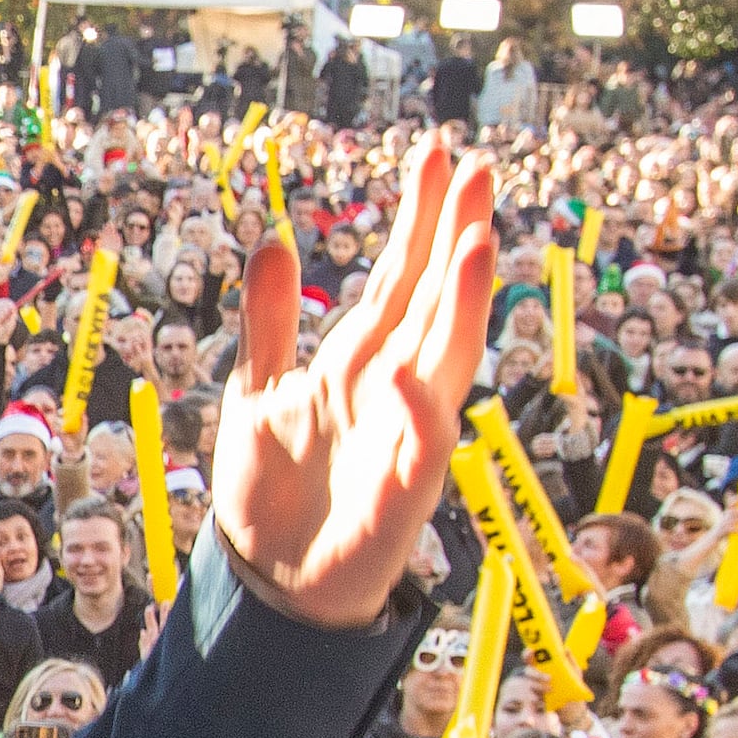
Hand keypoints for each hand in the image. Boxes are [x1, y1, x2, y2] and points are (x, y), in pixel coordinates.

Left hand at [211, 134, 494, 627]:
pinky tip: (414, 372)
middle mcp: (397, 390)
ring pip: (446, 360)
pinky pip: (420, 447)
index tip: (437, 154)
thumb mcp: (259, 391)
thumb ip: (271, 322)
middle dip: (454, 237)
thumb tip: (272, 240)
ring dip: (464, 304)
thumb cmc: (276, 491)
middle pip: (434, 301)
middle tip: (478, 169)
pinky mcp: (401, 494)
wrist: (271, 583)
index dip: (419, 217)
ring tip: (477, 242)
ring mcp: (406, 439)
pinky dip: (419, 411)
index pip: (400, 276)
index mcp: (363, 362)